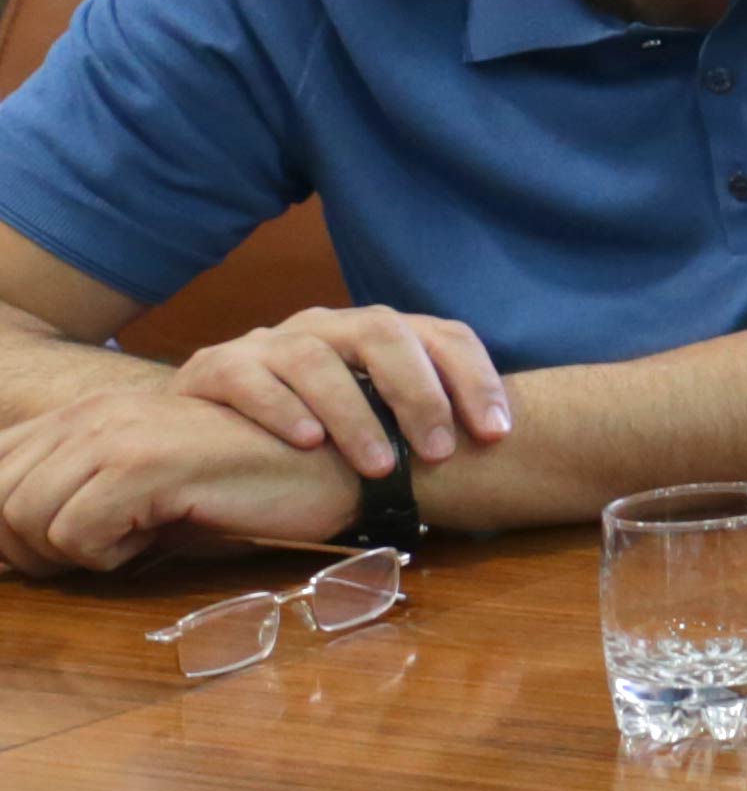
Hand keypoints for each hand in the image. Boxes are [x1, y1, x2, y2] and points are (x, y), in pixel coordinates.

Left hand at [0, 384, 362, 576]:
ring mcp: (115, 434)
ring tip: (139, 542)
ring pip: (26, 520)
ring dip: (74, 552)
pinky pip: (78, 535)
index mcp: (87, 414)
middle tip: (104, 555)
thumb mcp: (151, 488)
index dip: (7, 527)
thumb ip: (83, 500)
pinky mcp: (144, 464)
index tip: (57, 553)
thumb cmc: (249, 484)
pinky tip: (162, 536)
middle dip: (31, 549)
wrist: (339, 463)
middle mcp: (91, 415)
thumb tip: (15, 552)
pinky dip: (111, 556)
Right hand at [166, 308, 511, 474]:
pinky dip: (280, 408)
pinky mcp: (215, 368)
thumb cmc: (311, 430)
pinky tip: (306, 442)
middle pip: (382, 332)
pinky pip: (249, 379)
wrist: (206, 429)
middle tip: (438, 452)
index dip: (476, 378)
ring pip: (315, 358)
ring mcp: (269, 343)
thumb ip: (420, 420)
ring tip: (378, 464)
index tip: (496, 433)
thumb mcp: (374, 418)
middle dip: (419, 392)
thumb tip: (497, 449)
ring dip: (354, 412)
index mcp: (378, 333)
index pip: (443, 334)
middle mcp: (328, 327)